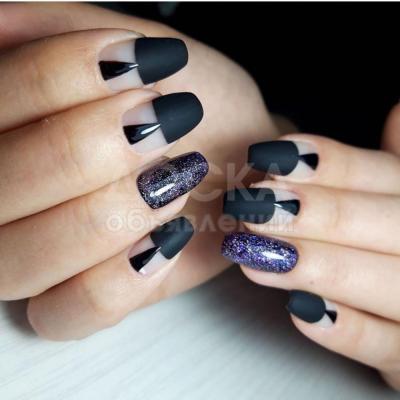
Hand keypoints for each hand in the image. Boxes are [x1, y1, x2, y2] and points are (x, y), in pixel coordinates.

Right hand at [0, 3, 277, 338]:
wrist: (236, 153)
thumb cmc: (191, 99)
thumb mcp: (130, 43)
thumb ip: (55, 30)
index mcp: (3, 130)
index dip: (60, 79)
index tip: (140, 68)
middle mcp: (3, 199)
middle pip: (0, 188)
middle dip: (92, 149)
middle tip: (162, 124)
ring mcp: (36, 258)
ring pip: (24, 258)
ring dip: (111, 211)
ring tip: (176, 176)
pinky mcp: (79, 301)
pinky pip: (68, 313)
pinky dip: (123, 276)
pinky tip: (172, 232)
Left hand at [221, 103, 399, 389]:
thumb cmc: (392, 248)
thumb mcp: (394, 200)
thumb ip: (391, 167)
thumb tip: (398, 110)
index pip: (386, 174)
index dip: (329, 164)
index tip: (268, 157)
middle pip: (386, 223)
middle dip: (316, 212)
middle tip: (253, 206)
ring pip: (385, 282)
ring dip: (316, 265)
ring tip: (253, 253)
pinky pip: (389, 348)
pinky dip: (347, 331)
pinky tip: (299, 309)